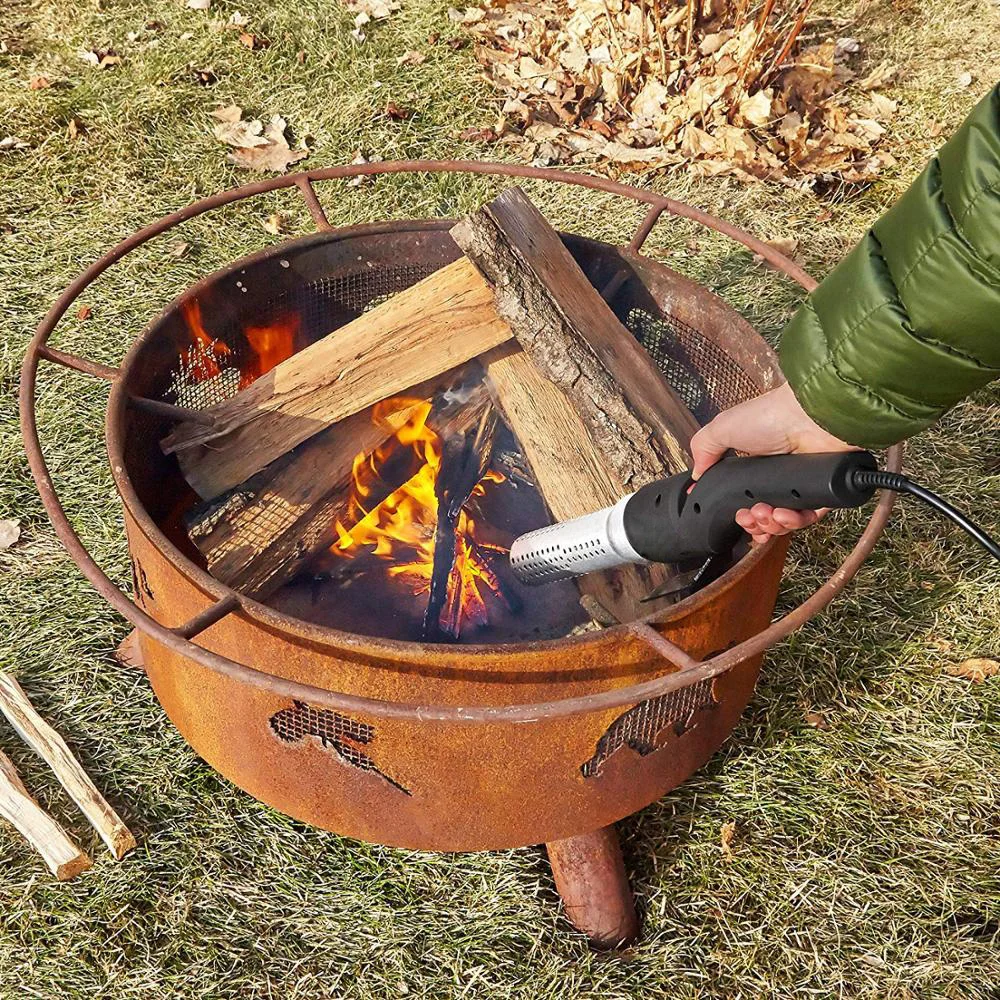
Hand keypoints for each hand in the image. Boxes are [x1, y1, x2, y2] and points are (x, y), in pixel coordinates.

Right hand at [689, 382, 855, 543]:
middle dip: (752, 523)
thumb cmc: (770, 416)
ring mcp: (799, 486)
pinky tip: (781, 515)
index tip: (732, 514)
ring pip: (783, 522)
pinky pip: (807, 518)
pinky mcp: (820, 492)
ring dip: (769, 525)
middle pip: (762, 516)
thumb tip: (696, 475)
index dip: (738, 512)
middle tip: (747, 516)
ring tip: (764, 514)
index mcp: (755, 465)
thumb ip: (704, 450)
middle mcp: (778, 477)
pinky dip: (793, 522)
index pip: (744, 498)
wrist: (807, 418)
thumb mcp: (721, 428)